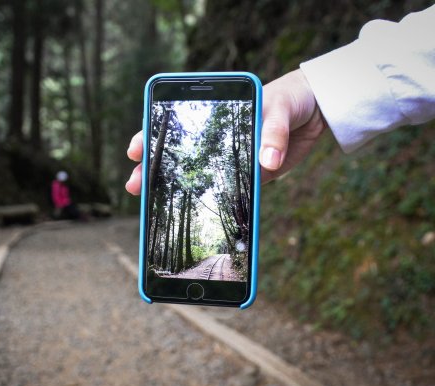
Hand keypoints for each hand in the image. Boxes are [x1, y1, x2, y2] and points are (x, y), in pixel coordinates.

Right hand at [125, 69, 326, 194]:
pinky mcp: (251, 178)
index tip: (135, 149)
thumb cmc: (290, 98)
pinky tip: (197, 219)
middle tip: (134, 185)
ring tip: (151, 206)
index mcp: (214, 115)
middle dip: (152, 170)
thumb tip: (269, 161)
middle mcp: (217, 140)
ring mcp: (231, 161)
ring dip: (175, 193)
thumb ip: (273, 131)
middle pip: (178, 157)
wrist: (317, 111)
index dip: (150, 137)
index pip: (174, 126)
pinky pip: (230, 194)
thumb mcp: (279, 107)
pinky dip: (212, 207)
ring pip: (197, 179)